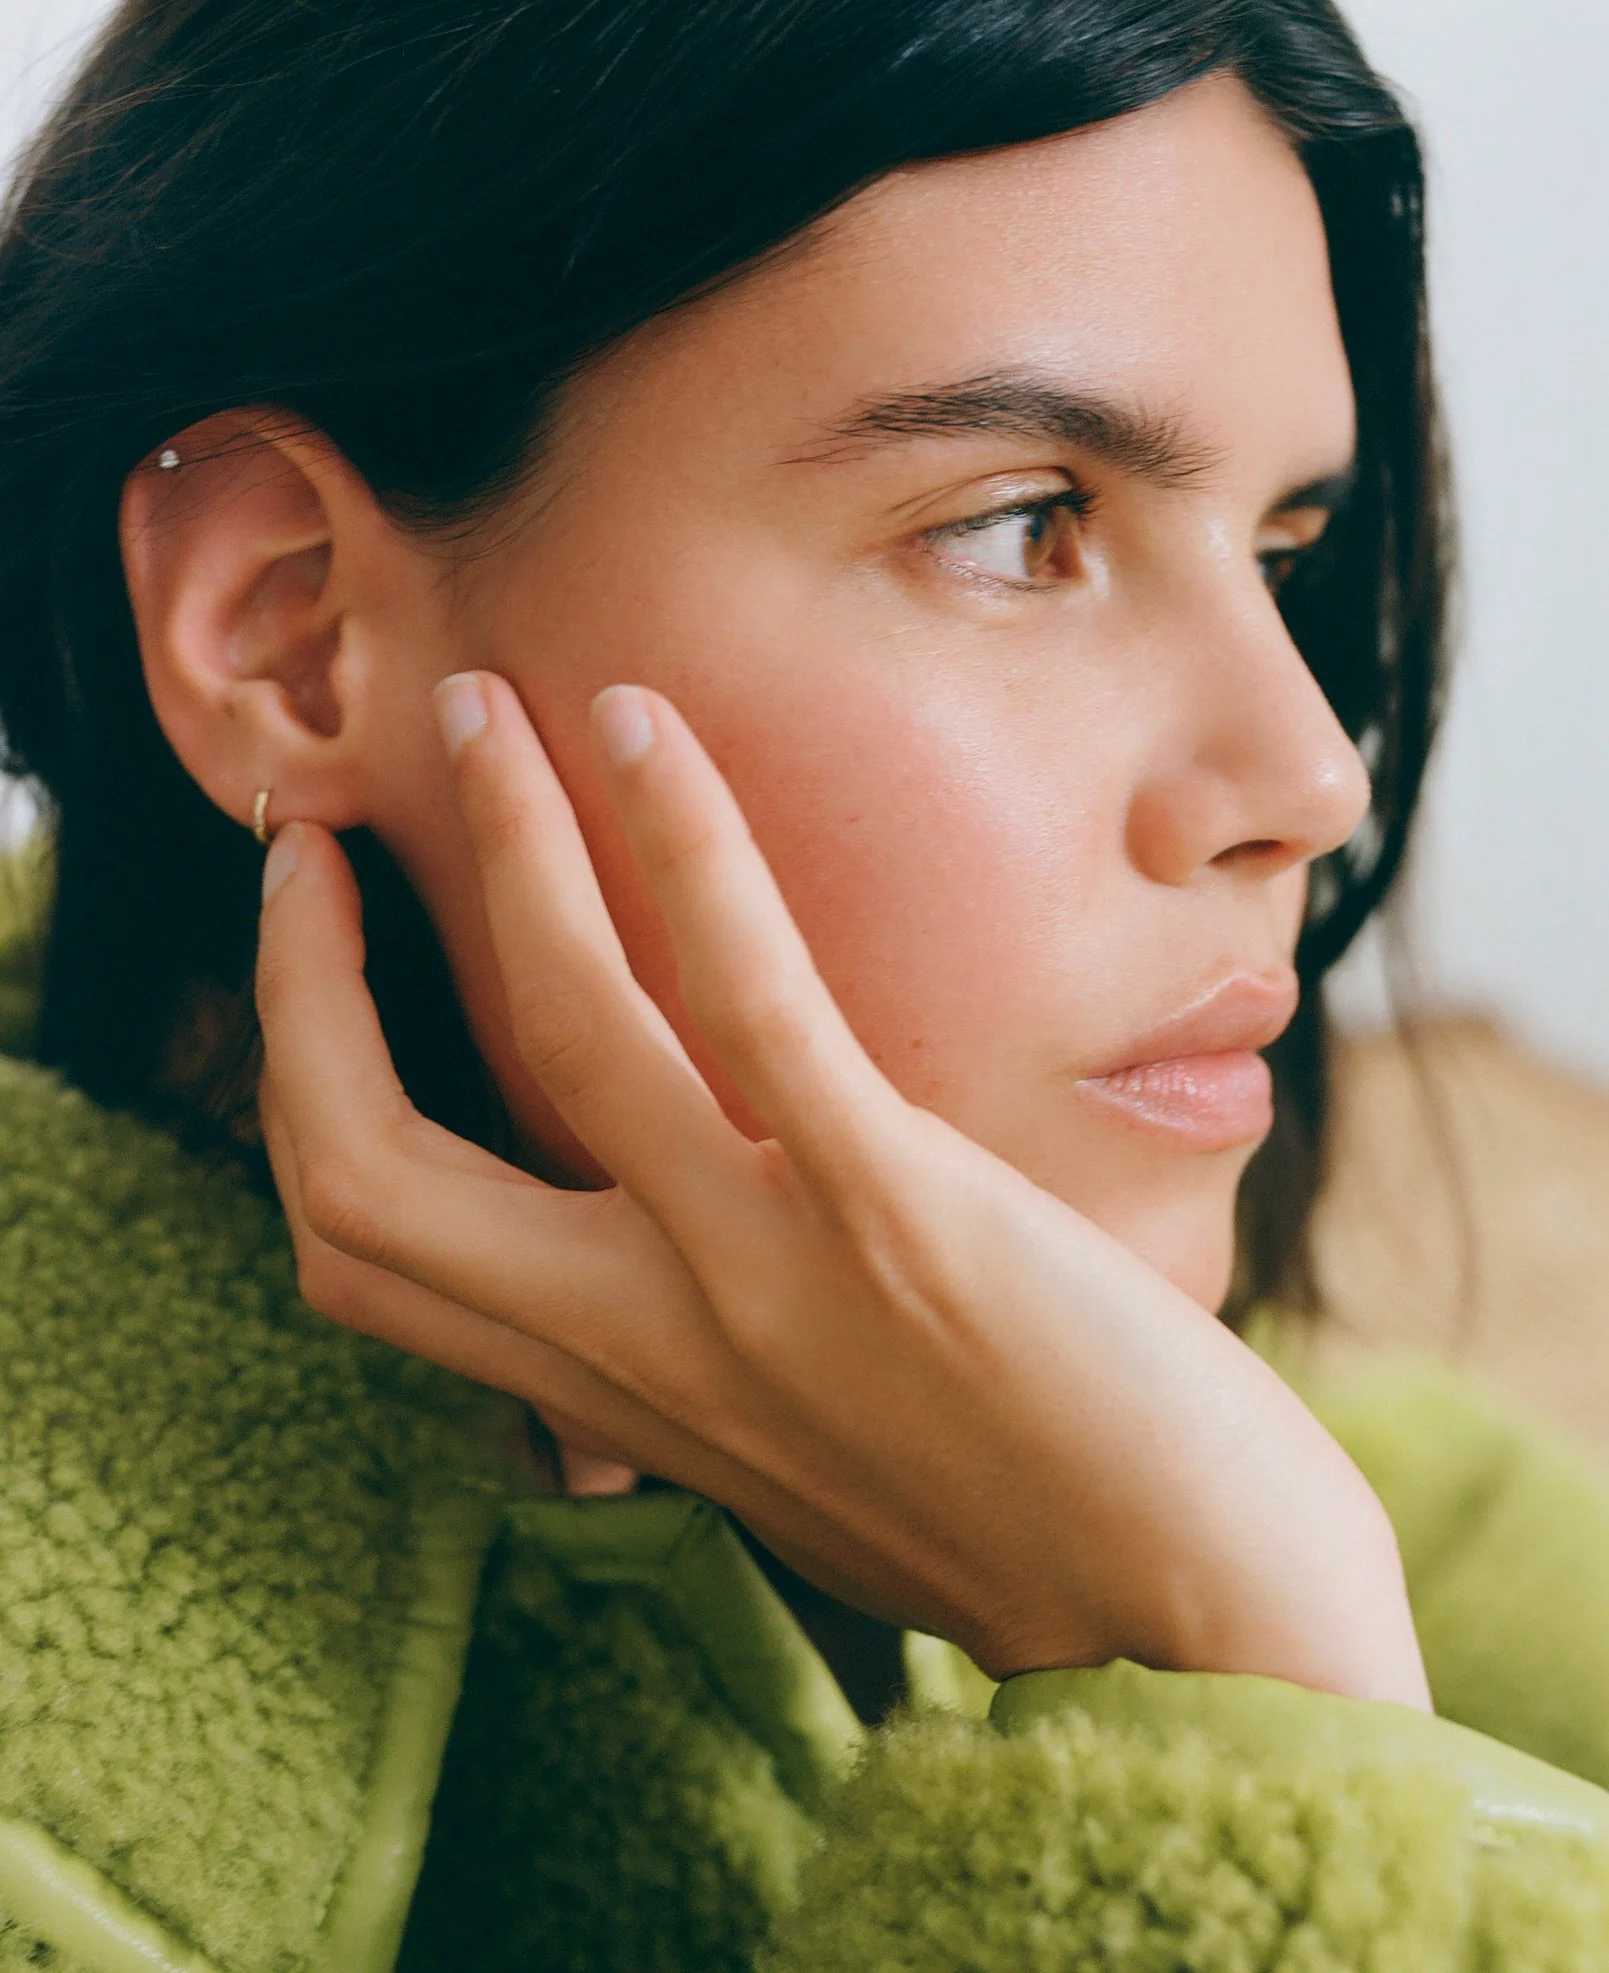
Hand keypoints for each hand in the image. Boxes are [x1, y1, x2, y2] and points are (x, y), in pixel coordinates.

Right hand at [254, 673, 1427, 1703]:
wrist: (1208, 1618)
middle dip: (303, 975)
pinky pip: (750, 1002)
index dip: (301, 1081)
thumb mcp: (800, 1461)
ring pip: (557, 1025)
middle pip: (365, 1165)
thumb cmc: (1025, 1528)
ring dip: (498, 843)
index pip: (364, 1250)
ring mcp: (757, 1275)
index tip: (315, 943)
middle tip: (323, 816)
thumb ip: (703, 1369)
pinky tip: (648, 730)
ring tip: (482, 706)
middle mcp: (645, 1342)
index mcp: (616, 1392)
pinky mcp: (893, 1214)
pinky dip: (684, 847)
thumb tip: (670, 1273)